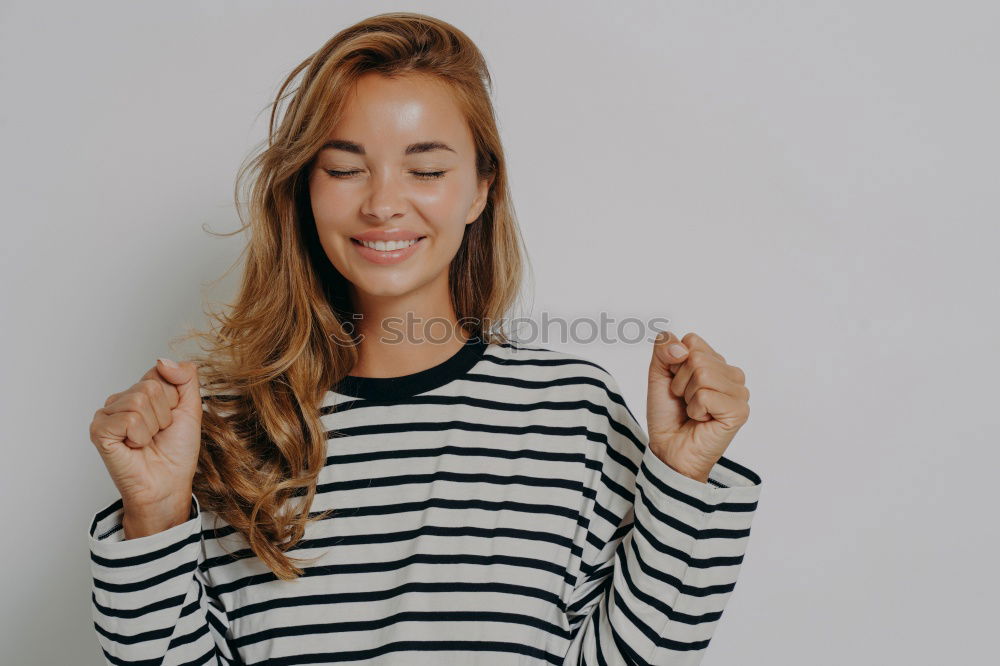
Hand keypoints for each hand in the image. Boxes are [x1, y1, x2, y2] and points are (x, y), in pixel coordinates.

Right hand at [89, 358, 202, 536]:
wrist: (168, 484)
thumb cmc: (177, 451)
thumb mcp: (191, 408)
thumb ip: (185, 378)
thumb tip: (162, 360)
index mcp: (140, 392)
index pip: (159, 372)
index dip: (174, 398)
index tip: (171, 418)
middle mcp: (121, 400)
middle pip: (151, 386)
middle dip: (165, 413)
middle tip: (159, 434)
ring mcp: (107, 414)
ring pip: (139, 401)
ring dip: (154, 426)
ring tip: (147, 441)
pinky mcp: (99, 431)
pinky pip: (128, 418)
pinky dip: (140, 436)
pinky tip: (134, 447)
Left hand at [646, 331, 750, 482]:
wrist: (668, 447)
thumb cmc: (668, 413)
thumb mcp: (658, 373)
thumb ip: (664, 348)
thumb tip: (682, 348)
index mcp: (716, 362)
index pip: (692, 341)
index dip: (674, 364)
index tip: (677, 385)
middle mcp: (733, 374)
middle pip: (697, 357)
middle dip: (680, 382)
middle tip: (685, 401)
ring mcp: (739, 392)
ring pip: (703, 374)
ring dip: (688, 396)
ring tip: (694, 411)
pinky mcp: (739, 411)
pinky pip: (706, 396)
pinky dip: (695, 410)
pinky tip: (702, 420)